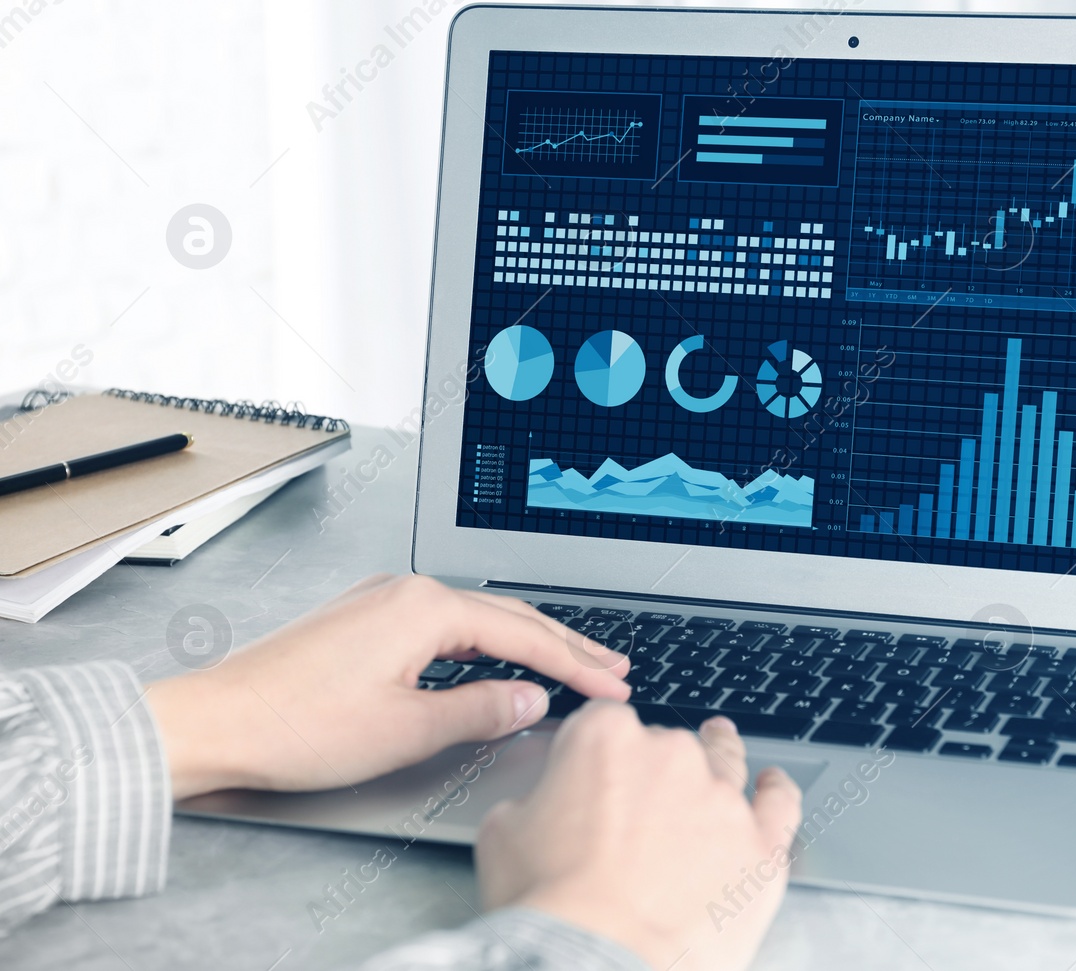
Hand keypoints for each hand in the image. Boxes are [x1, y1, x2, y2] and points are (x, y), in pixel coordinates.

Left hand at [146, 574, 630, 798]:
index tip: (612, 687)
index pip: (525, 636)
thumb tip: (531, 699)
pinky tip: (496, 660)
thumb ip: (480, 711)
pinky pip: (444, 624)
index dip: (576, 666)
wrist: (216, 723)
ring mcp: (381, 602)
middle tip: (612, 668)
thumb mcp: (406, 730)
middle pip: (508, 616)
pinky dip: (485, 643)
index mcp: (425, 608)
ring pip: (476, 618)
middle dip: (565, 645)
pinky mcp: (362, 621)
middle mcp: (406, 591)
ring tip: (571, 663)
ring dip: (527, 643)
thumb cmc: (296, 726)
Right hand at [476, 702, 802, 970]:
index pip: (606, 722)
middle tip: (641, 806)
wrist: (598, 962)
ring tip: (722, 752)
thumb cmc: (549, 906)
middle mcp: (670, 756)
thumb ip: (534, 799)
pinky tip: (773, 785)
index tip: (598, 770)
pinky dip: (778, 792)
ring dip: (720, 759)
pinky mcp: (760, 845)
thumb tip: (545, 804)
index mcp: (605, 739)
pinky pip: (781, 803)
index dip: (600, 749)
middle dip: (654, 770)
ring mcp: (721, 799)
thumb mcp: (503, 833)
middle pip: (667, 745)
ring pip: (725, 763)